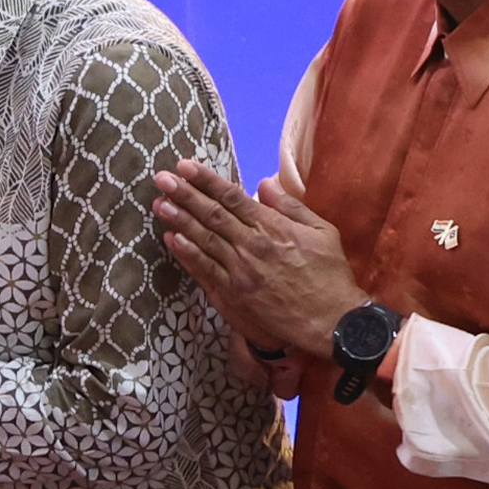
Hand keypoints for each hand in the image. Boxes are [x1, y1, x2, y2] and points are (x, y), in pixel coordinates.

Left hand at [151, 160, 367, 359]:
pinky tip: (171, 239)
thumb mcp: (322, 232)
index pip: (233, 198)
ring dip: (179, 220)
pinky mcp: (230, 296)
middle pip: (212, 215)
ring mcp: (238, 272)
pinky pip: (203, 271)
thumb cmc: (329, 275)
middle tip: (161, 178)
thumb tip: (265, 182)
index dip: (206, 181)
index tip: (185, 166)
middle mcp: (251, 247)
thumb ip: (291, 206)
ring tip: (159, 203)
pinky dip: (186, 254)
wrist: (329, 322)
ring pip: (203, 240)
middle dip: (184, 194)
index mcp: (273, 228)